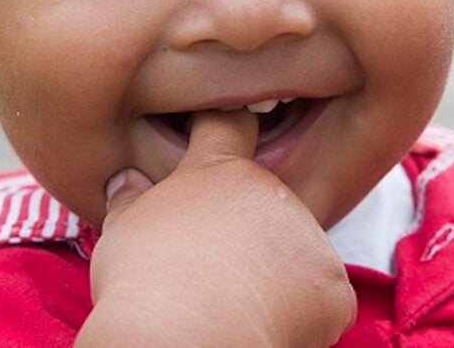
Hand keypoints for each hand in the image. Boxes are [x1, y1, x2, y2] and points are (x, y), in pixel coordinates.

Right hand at [75, 110, 355, 347]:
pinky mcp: (331, 286)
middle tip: (212, 271)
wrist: (181, 335)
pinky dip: (304, 315)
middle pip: (265, 207)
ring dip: (275, 273)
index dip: (227, 131)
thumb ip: (132, 199)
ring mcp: (306, 238)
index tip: (222, 139)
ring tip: (233, 304)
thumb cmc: (142, 283)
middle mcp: (270, 194)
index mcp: (218, 173)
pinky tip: (266, 324)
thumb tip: (126, 181)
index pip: (230, 128)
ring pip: (295, 253)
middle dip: (247, 234)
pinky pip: (323, 299)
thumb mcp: (122, 230)